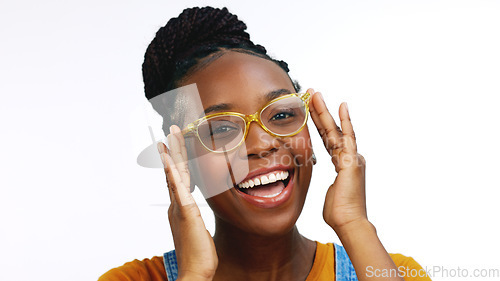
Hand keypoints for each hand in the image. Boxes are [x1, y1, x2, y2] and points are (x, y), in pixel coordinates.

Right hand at [157, 125, 217, 280]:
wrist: (195, 271)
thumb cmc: (198, 254)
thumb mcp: (197, 229)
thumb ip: (193, 219)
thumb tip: (193, 216)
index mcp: (180, 207)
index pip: (177, 178)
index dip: (174, 162)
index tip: (172, 147)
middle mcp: (177, 205)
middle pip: (173, 172)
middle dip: (171, 151)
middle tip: (169, 132)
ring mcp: (179, 208)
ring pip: (174, 176)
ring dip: (171, 156)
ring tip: (168, 138)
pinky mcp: (186, 213)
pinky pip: (179, 190)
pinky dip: (173, 174)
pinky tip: (170, 162)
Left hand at [308, 89, 367, 233]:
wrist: (349, 222)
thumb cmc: (339, 212)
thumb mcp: (330, 193)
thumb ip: (330, 186)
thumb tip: (330, 188)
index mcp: (344, 164)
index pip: (328, 139)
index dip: (319, 124)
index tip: (310, 110)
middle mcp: (350, 157)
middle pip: (331, 129)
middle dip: (320, 111)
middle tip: (311, 94)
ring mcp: (352, 157)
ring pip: (335, 129)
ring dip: (324, 111)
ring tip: (315, 94)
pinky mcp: (352, 161)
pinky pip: (347, 137)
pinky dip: (344, 121)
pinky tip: (341, 106)